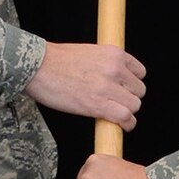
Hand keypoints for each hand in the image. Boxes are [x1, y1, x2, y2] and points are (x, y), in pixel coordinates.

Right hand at [26, 42, 145, 127]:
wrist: (38, 66)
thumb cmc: (56, 60)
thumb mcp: (89, 52)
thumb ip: (106, 63)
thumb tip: (114, 79)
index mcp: (114, 54)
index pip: (140, 73)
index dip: (132, 84)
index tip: (124, 90)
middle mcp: (115, 69)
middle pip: (139, 91)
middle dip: (128, 98)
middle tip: (115, 103)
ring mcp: (108, 87)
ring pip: (134, 105)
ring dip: (126, 112)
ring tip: (115, 114)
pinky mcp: (98, 104)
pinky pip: (125, 117)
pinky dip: (126, 124)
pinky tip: (120, 125)